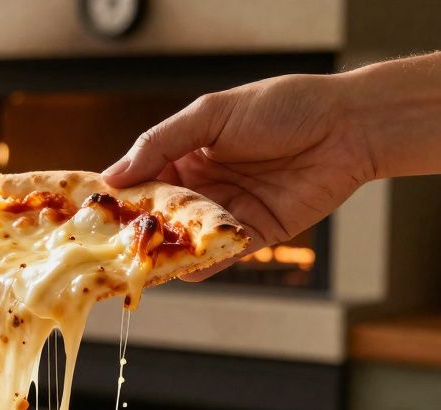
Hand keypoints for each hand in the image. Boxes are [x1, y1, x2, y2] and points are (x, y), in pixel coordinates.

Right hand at [102, 73, 376, 279]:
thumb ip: (161, 143)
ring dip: (165, 253)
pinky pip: (221, 256)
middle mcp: (202, 186)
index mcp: (186, 154)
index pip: (141, 181)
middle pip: (158, 217)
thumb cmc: (282, 107)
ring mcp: (227, 213)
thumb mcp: (212, 114)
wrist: (348, 127)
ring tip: (140, 265)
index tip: (91, 216)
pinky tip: (183, 271)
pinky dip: (202, 266)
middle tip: (110, 249)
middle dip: (136, 233)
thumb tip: (112, 177)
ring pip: (185, 241)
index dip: (117, 199)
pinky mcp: (255, 235)